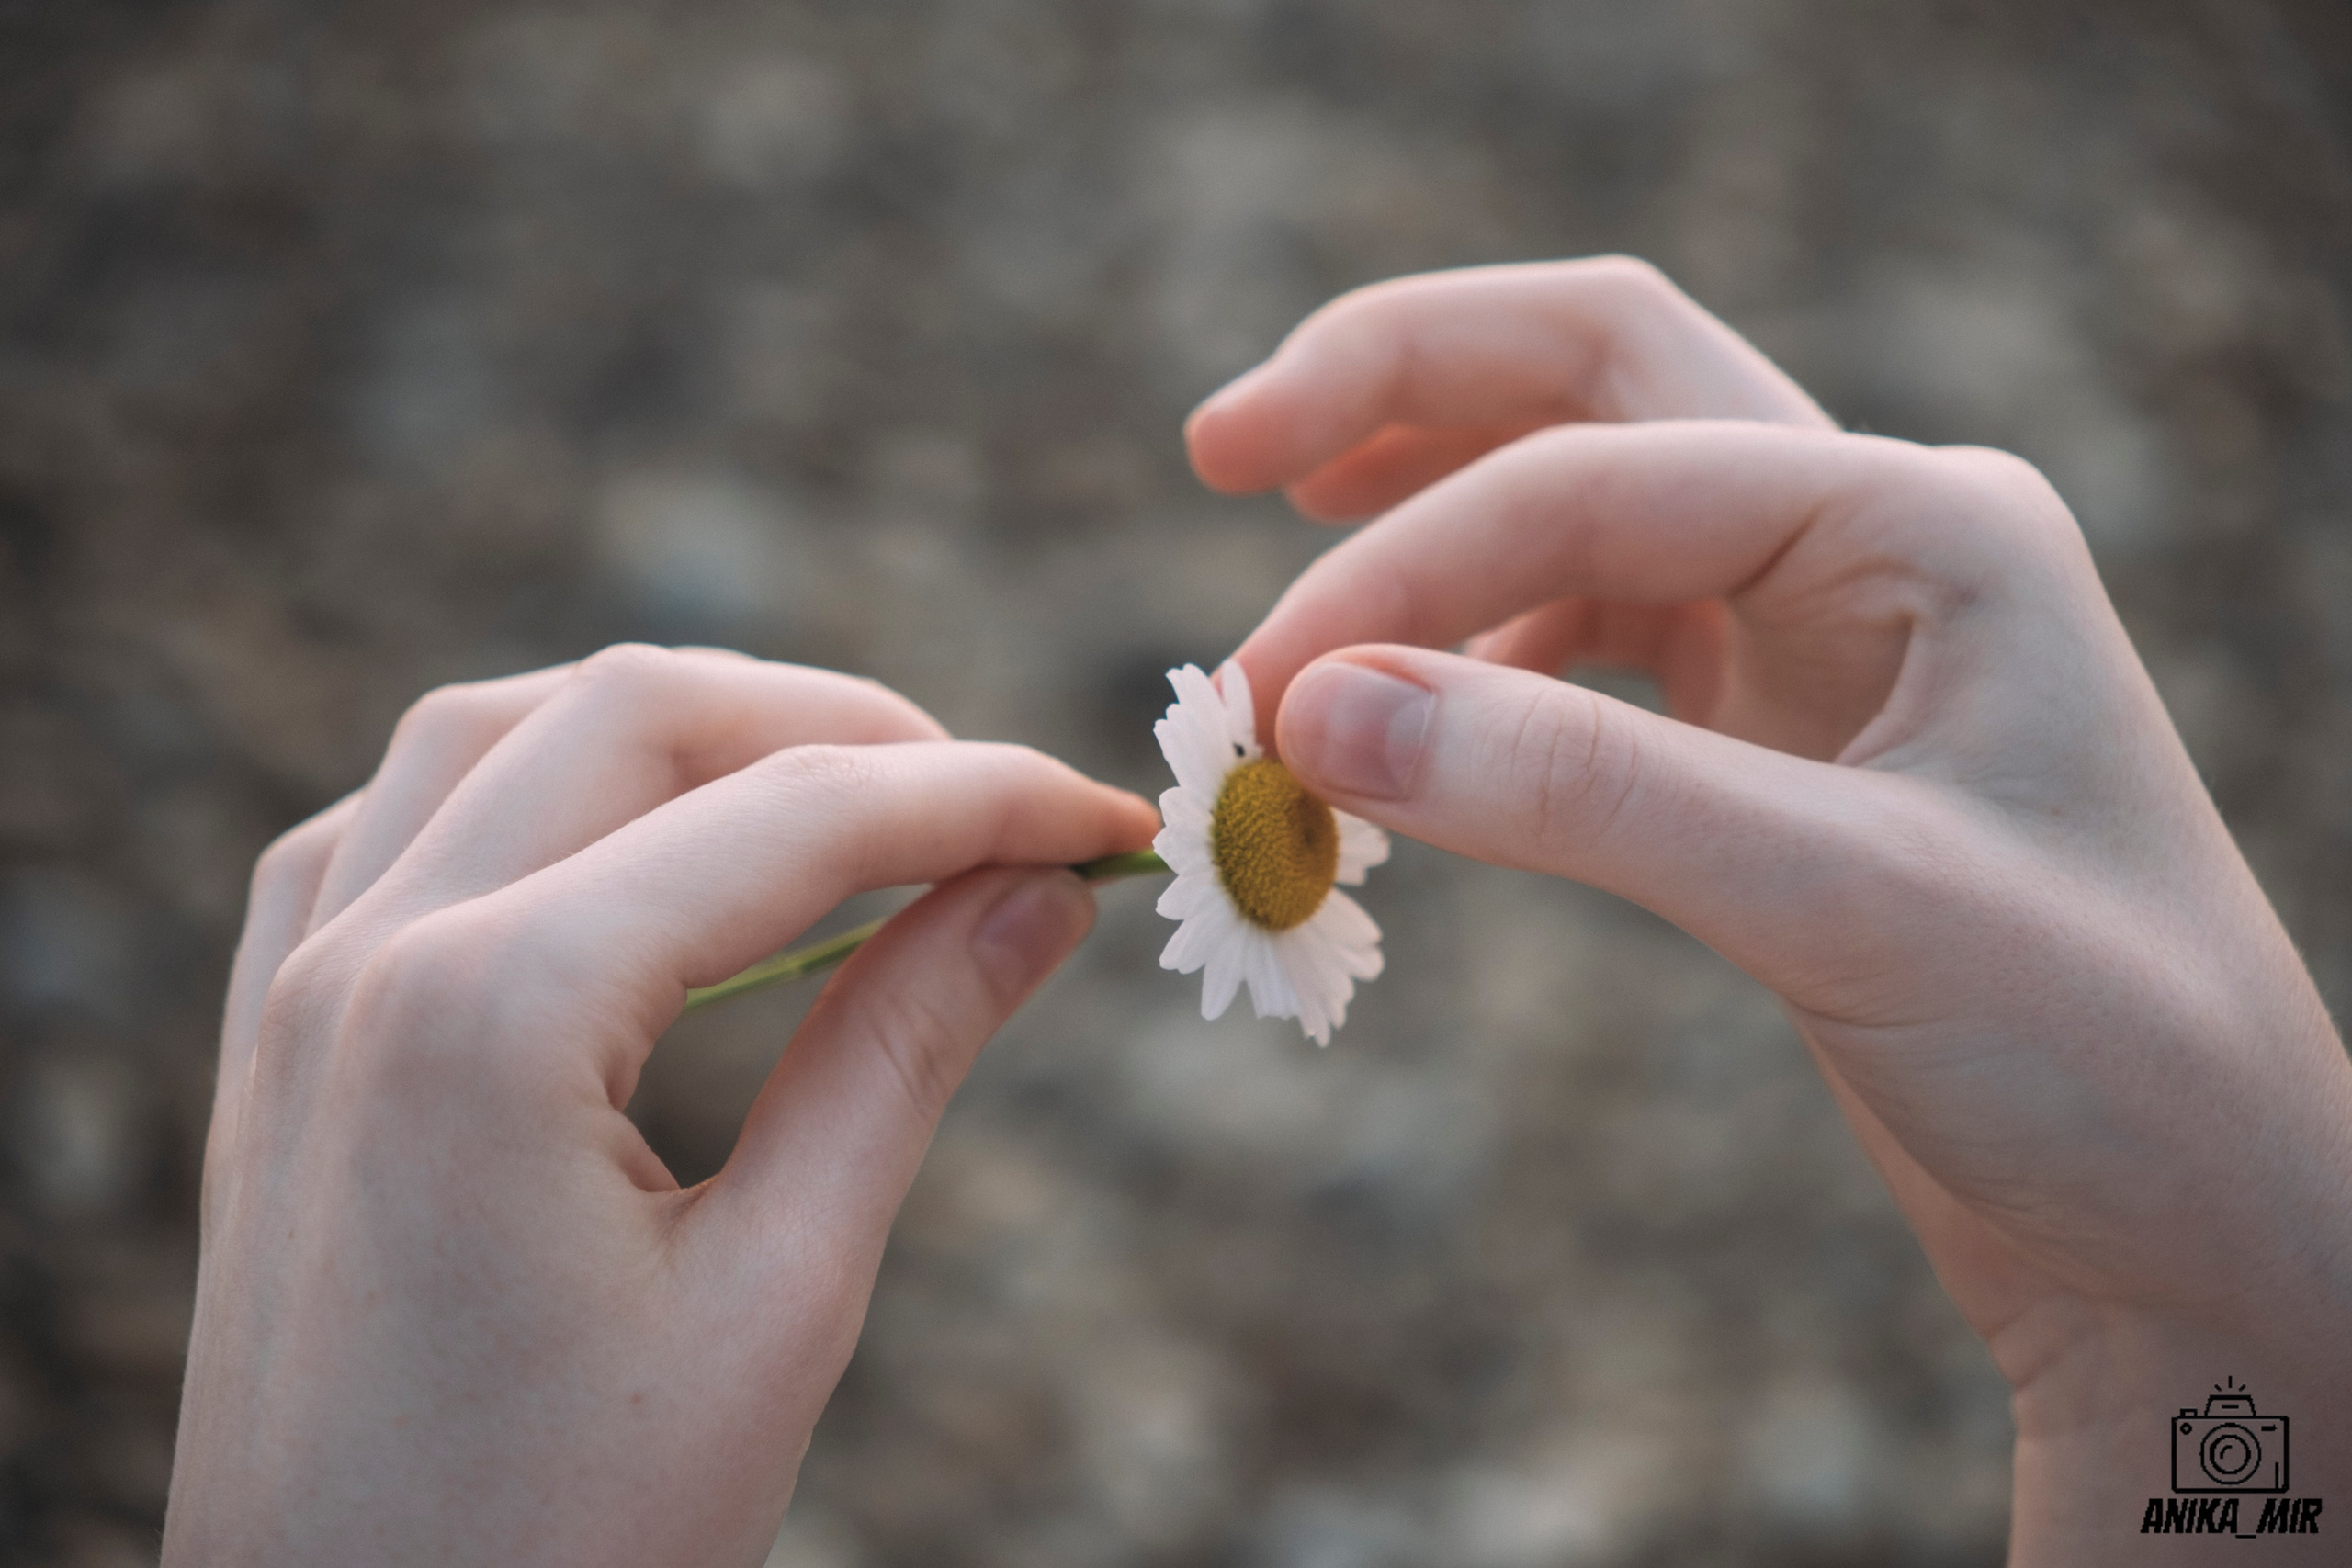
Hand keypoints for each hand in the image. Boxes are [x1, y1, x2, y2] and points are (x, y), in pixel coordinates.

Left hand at [165, 645, 1158, 1565]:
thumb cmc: (568, 1547)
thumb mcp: (779, 1302)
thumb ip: (906, 1055)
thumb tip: (1042, 898)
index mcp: (492, 1021)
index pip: (790, 823)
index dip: (979, 798)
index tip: (1104, 819)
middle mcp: (368, 965)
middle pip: (632, 719)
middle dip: (838, 734)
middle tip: (990, 817)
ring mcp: (294, 1000)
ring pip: (488, 739)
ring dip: (675, 737)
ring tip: (832, 807)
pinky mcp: (273, 1054)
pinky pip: (380, 835)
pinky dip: (519, 794)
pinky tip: (614, 858)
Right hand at [1192, 259, 2351, 1561]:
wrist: (2203, 1224)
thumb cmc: (2104, 1058)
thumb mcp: (1849, 905)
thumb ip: (1583, 792)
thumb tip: (1318, 711)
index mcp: (1925, 523)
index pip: (1601, 472)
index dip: (1410, 566)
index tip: (1270, 700)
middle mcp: (1874, 536)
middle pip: (1596, 372)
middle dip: (1400, 385)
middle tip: (1223, 445)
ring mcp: (1827, 627)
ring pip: (1587, 490)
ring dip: (1430, 506)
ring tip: (1284, 546)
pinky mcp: (1781, 730)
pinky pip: (1594, 633)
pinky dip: (1476, 648)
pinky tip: (1403, 710)